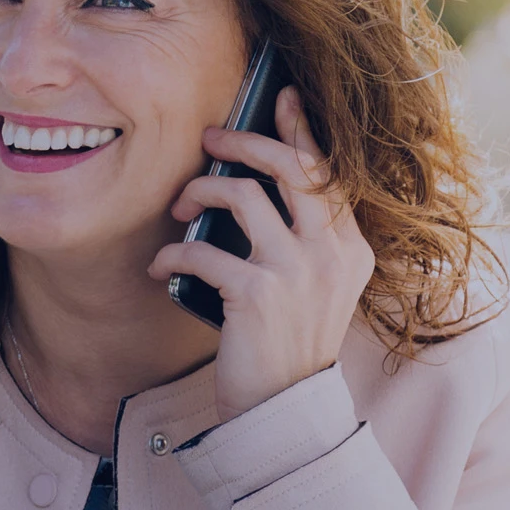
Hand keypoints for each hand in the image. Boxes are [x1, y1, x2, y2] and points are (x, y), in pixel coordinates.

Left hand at [149, 87, 374, 420]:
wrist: (283, 413)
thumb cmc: (285, 347)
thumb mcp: (313, 290)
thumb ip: (300, 242)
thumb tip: (253, 187)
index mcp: (350, 249)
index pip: (327, 172)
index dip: (301, 130)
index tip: (282, 96)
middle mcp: (331, 254)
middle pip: (289, 167)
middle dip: (242, 142)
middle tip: (208, 140)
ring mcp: (296, 273)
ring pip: (241, 195)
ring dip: (197, 192)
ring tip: (178, 209)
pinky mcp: (256, 295)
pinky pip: (202, 249)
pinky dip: (171, 253)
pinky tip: (159, 268)